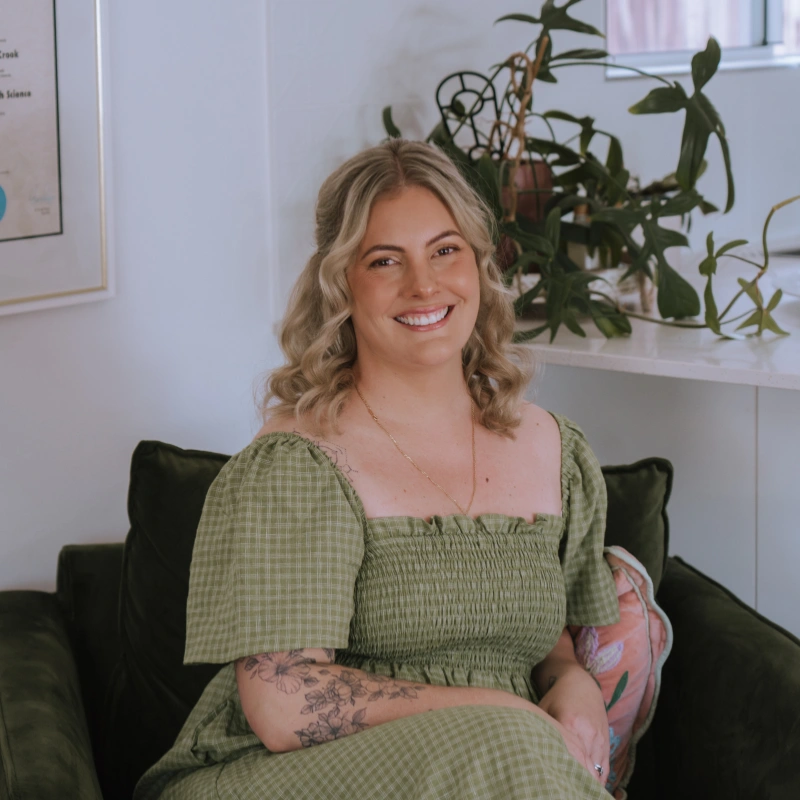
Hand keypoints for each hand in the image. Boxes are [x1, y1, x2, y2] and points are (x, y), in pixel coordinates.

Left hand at [537, 666, 608, 784]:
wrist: (581, 682)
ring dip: (586, 783)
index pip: (568, 757)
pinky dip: (597, 780)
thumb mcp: (543, 709)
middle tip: (562, 791)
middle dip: (574, 782)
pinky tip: (587, 787)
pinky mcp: (606, 743)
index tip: (553, 784)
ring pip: (596, 772)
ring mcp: (599, 740)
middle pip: (583, 768)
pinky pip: (604, 769)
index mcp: (570, 724)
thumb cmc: (557, 696)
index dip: (561, 774)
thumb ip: (539, 729)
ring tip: (573, 792)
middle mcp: (588, 734)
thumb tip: (526, 750)